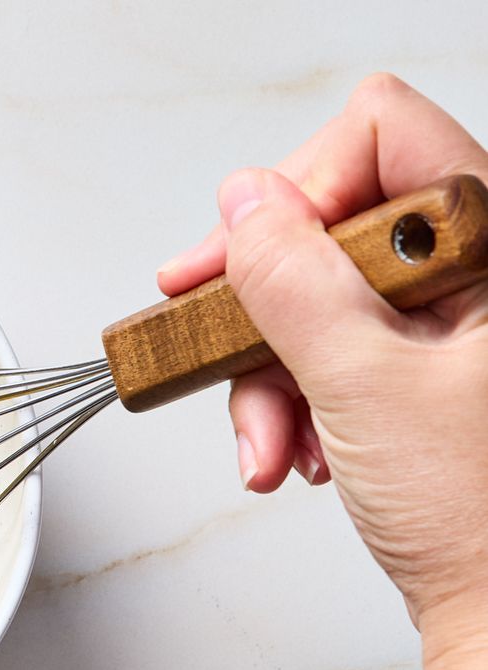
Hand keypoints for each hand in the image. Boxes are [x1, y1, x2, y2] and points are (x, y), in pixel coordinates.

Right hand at [157, 74, 487, 643]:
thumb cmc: (483, 528)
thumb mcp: (367, 388)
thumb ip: (296, 281)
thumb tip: (248, 205)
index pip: (386, 137)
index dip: (298, 191)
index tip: (234, 261)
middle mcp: (483, 270)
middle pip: (337, 218)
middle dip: (265, 300)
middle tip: (212, 340)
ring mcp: (452, 319)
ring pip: (321, 290)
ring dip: (270, 369)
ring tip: (270, 443)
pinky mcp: (422, 363)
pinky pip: (330, 344)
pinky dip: (292, 396)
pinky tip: (292, 449)